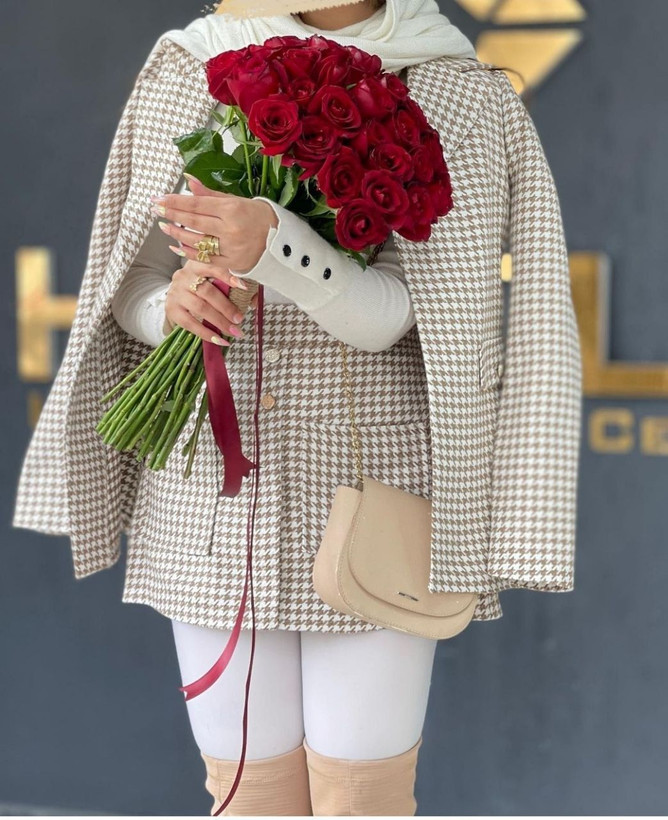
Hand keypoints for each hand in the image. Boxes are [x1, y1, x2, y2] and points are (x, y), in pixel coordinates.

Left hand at [151, 176, 277, 272]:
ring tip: (164, 226)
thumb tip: (188, 181)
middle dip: (172, 215)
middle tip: (155, 209)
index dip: (175, 202)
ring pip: (196, 242)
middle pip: (193, 222)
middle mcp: (230, 229)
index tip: (159, 199)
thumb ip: (210, 194)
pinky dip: (188, 253)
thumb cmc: (259, 217)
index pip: (197, 204)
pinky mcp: (231, 264)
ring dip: (176, 234)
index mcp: (232, 210)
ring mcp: (230, 249)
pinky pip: (204, 259)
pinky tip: (176, 246)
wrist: (282, 242)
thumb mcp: (237, 201)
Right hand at [164, 259, 247, 344]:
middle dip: (226, 307)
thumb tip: (253, 302)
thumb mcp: (213, 280)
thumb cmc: (201, 287)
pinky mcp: (171, 309)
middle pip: (207, 291)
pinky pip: (190, 323)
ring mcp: (176, 292)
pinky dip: (206, 333)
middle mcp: (184, 276)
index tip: (244, 286)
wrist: (177, 296)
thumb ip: (232, 287)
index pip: (213, 267)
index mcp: (197, 264)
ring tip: (233, 331)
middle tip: (240, 319)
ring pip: (200, 307)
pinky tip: (220, 340)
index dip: (228, 276)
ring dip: (219, 322)